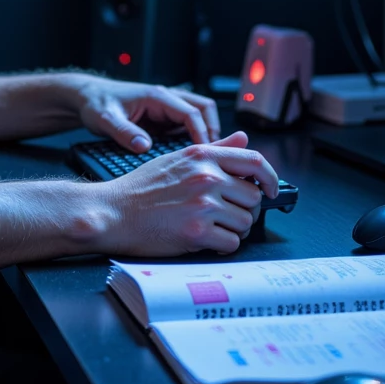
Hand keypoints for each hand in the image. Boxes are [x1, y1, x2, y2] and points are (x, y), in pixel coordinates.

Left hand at [71, 76, 219, 149]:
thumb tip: (143, 147)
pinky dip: (193, 137)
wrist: (86, 97)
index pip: (191, 113)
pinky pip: (186, 125)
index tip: (205, 154)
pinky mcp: (162, 117)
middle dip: (212, 130)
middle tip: (212, 156)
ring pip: (199, 115)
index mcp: (156, 96)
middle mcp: (166, 98)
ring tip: (205, 157)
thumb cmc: (95, 104)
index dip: (202, 133)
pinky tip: (189, 156)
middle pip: (204, 108)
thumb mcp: (105, 119)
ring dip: (205, 133)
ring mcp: (166, 107)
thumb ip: (124, 132)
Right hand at [100, 133, 278, 256]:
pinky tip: (205, 240)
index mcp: (202, 156)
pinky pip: (231, 243)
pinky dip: (222, 246)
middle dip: (244, 210)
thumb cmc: (140, 188)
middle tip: (225, 215)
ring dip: (233, 229)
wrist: (113, 212)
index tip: (271, 189)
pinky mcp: (197, 231)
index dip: (271, 177)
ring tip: (211, 227)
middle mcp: (206, 177)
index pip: (255, 161)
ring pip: (245, 222)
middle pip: (254, 197)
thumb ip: (214, 149)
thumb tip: (242, 138)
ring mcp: (203, 204)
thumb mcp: (177, 158)